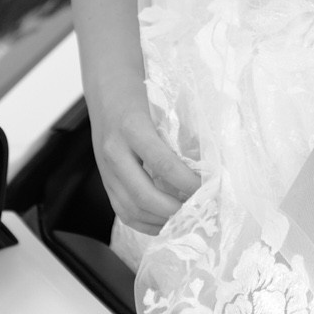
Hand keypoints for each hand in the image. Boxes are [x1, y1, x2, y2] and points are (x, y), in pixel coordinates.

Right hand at [92, 93, 197, 234]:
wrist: (107, 90)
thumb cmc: (140, 94)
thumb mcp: (163, 106)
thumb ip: (181, 135)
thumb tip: (209, 165)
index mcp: (132, 127)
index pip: (163, 163)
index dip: (188, 182)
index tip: (208, 188)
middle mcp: (114, 151)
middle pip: (143, 195)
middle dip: (174, 210)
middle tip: (198, 211)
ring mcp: (105, 170)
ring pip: (131, 208)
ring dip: (161, 220)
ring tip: (184, 219)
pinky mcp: (104, 181)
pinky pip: (122, 211)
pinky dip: (145, 222)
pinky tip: (165, 222)